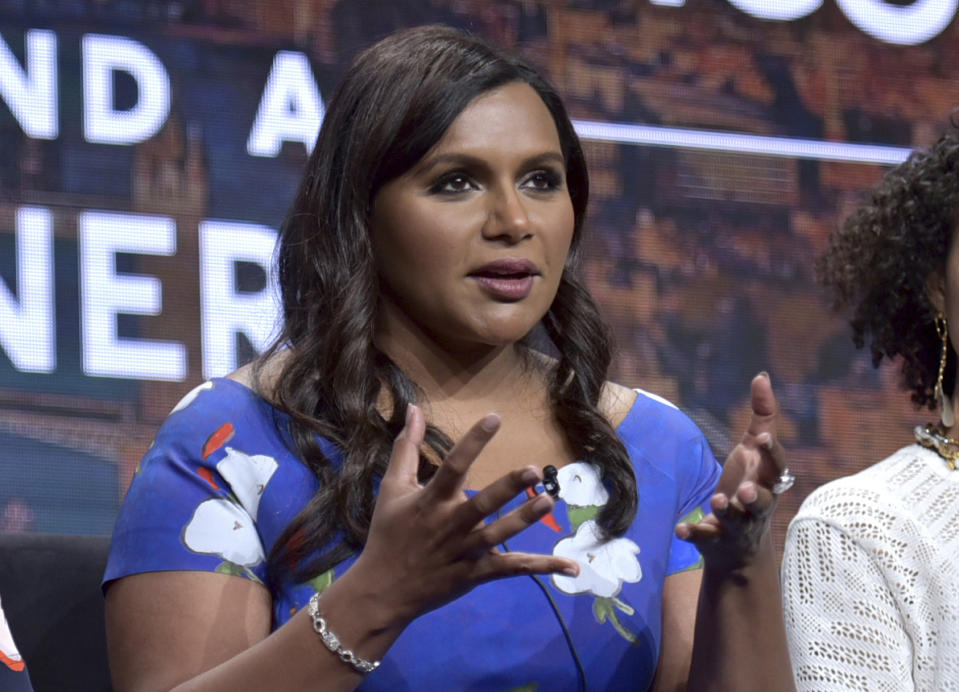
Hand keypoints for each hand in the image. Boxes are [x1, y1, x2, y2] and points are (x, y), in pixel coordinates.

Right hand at [350, 404, 579, 625]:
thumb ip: (406, 447)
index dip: (473, 442)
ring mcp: (465, 551)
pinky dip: (542, 567)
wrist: (382, 590)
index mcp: (430, 501)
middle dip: (507, 487)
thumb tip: (414, 407)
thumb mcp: (392, 487)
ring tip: (548, 501)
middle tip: (533, 470)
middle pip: (482, 504)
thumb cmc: (388, 534)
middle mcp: (450, 525)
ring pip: (499, 534)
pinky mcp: (476, 573)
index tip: (495, 418)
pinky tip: (571, 566)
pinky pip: (513, 569)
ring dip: (524, 519)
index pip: (453, 466)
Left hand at [675, 372, 786, 571]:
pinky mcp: (715, 541)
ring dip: (726, 511)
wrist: (740, 548)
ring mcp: (737, 525)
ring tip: (717, 500)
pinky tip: (681, 528)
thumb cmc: (750, 486)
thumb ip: (762, 416)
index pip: (776, 467)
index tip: (764, 438)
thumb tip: (762, 376)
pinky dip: (694, 533)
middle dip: (756, 495)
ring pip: (735, 520)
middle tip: (746, 489)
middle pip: (762, 501)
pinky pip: (705, 538)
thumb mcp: (755, 452)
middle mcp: (756, 505)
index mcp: (767, 481)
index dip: (772, 453)